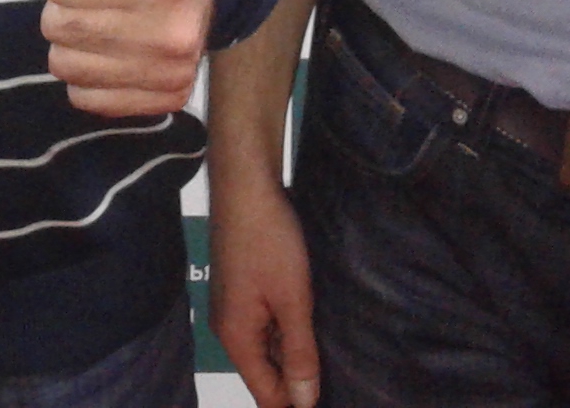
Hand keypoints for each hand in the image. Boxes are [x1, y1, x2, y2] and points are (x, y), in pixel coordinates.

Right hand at [210, 163, 321, 407]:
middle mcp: (229, 329)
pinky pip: (268, 326)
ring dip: (296, 355)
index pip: (267, 395)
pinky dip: (290, 331)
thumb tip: (304, 402)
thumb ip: (298, 353)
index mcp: (235, 338)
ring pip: (269, 349)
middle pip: (266, 374)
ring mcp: (235, 308)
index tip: (328, 401)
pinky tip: (315, 327)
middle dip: (298, 383)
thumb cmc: (269, 240)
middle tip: (339, 381)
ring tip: (334, 360)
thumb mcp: (292, 299)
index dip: (297, 404)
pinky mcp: (244, 289)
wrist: (246, 184)